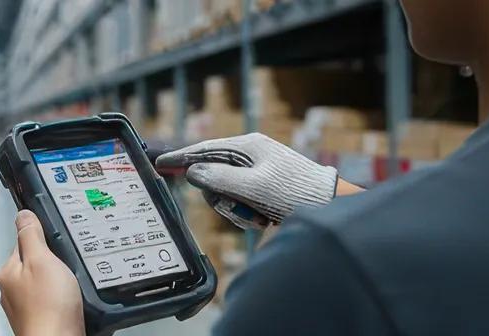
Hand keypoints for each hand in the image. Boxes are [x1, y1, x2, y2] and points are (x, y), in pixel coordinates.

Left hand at [0, 210, 85, 335]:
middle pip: (35, 266)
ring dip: (59, 284)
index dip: (44, 243)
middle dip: (54, 265)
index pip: (24, 245)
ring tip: (73, 286)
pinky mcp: (40, 321)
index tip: (60, 246)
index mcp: (8, 273)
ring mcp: (25, 309)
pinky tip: (72, 302)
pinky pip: (52, 302)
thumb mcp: (41, 260)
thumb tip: (22, 214)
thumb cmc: (49, 303)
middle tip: (70, 267)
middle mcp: (11, 291)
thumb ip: (32, 235)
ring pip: (45, 285)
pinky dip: (62, 301)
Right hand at [156, 133, 345, 228]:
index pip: (204, 150)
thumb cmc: (294, 192)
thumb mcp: (252, 187)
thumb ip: (218, 178)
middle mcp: (251, 155)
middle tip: (237, 209)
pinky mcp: (264, 186)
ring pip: (226, 191)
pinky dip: (248, 212)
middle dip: (221, 197)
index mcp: (248, 146)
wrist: (330, 205)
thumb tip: (193, 173)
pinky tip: (265, 218)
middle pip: (214, 175)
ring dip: (237, 209)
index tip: (159, 164)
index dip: (180, 159)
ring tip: (258, 217)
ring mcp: (258, 170)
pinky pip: (241, 199)